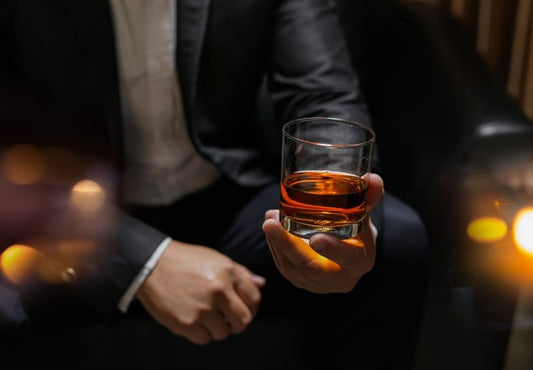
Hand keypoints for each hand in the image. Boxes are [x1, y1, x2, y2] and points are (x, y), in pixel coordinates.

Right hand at [136, 240, 265, 344]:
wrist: (151, 264)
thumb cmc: (185, 261)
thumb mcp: (215, 259)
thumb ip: (240, 273)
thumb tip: (261, 284)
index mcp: (228, 272)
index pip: (254, 298)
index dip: (252, 307)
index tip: (244, 309)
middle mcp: (219, 290)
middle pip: (243, 320)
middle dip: (238, 323)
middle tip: (229, 320)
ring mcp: (203, 308)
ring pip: (224, 332)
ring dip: (217, 328)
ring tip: (206, 317)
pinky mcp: (186, 322)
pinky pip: (204, 339)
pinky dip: (200, 333)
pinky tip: (193, 320)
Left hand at [262, 173, 383, 293]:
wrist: (350, 255)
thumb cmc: (358, 232)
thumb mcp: (365, 216)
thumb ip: (368, 198)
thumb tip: (373, 178)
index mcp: (360, 262)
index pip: (348, 258)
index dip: (333, 250)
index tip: (316, 239)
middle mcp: (340, 279)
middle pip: (310, 267)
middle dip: (288, 246)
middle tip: (271, 223)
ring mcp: (318, 284)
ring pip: (292, 267)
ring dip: (276, 242)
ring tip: (269, 218)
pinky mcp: (302, 282)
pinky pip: (284, 266)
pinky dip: (275, 247)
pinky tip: (270, 227)